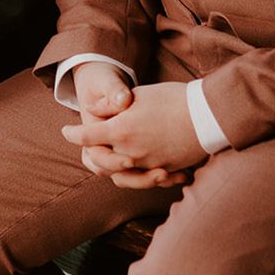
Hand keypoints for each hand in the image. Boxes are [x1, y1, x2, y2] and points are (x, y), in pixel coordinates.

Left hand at [63, 80, 204, 189]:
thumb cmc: (171, 98)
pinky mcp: (165, 170)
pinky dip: (136, 173)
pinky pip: (144, 178)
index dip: (73, 134)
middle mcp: (131, 152)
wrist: (208, 115)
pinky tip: (136, 165)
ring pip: (120, 174)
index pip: (87, 137)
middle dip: (91, 153)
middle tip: (88, 144)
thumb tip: (92, 111)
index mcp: (121, 130)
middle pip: (100, 160)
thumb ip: (110, 107)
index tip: (66, 131)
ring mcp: (148, 164)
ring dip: (111, 167)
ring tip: (109, 158)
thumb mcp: (136, 96)